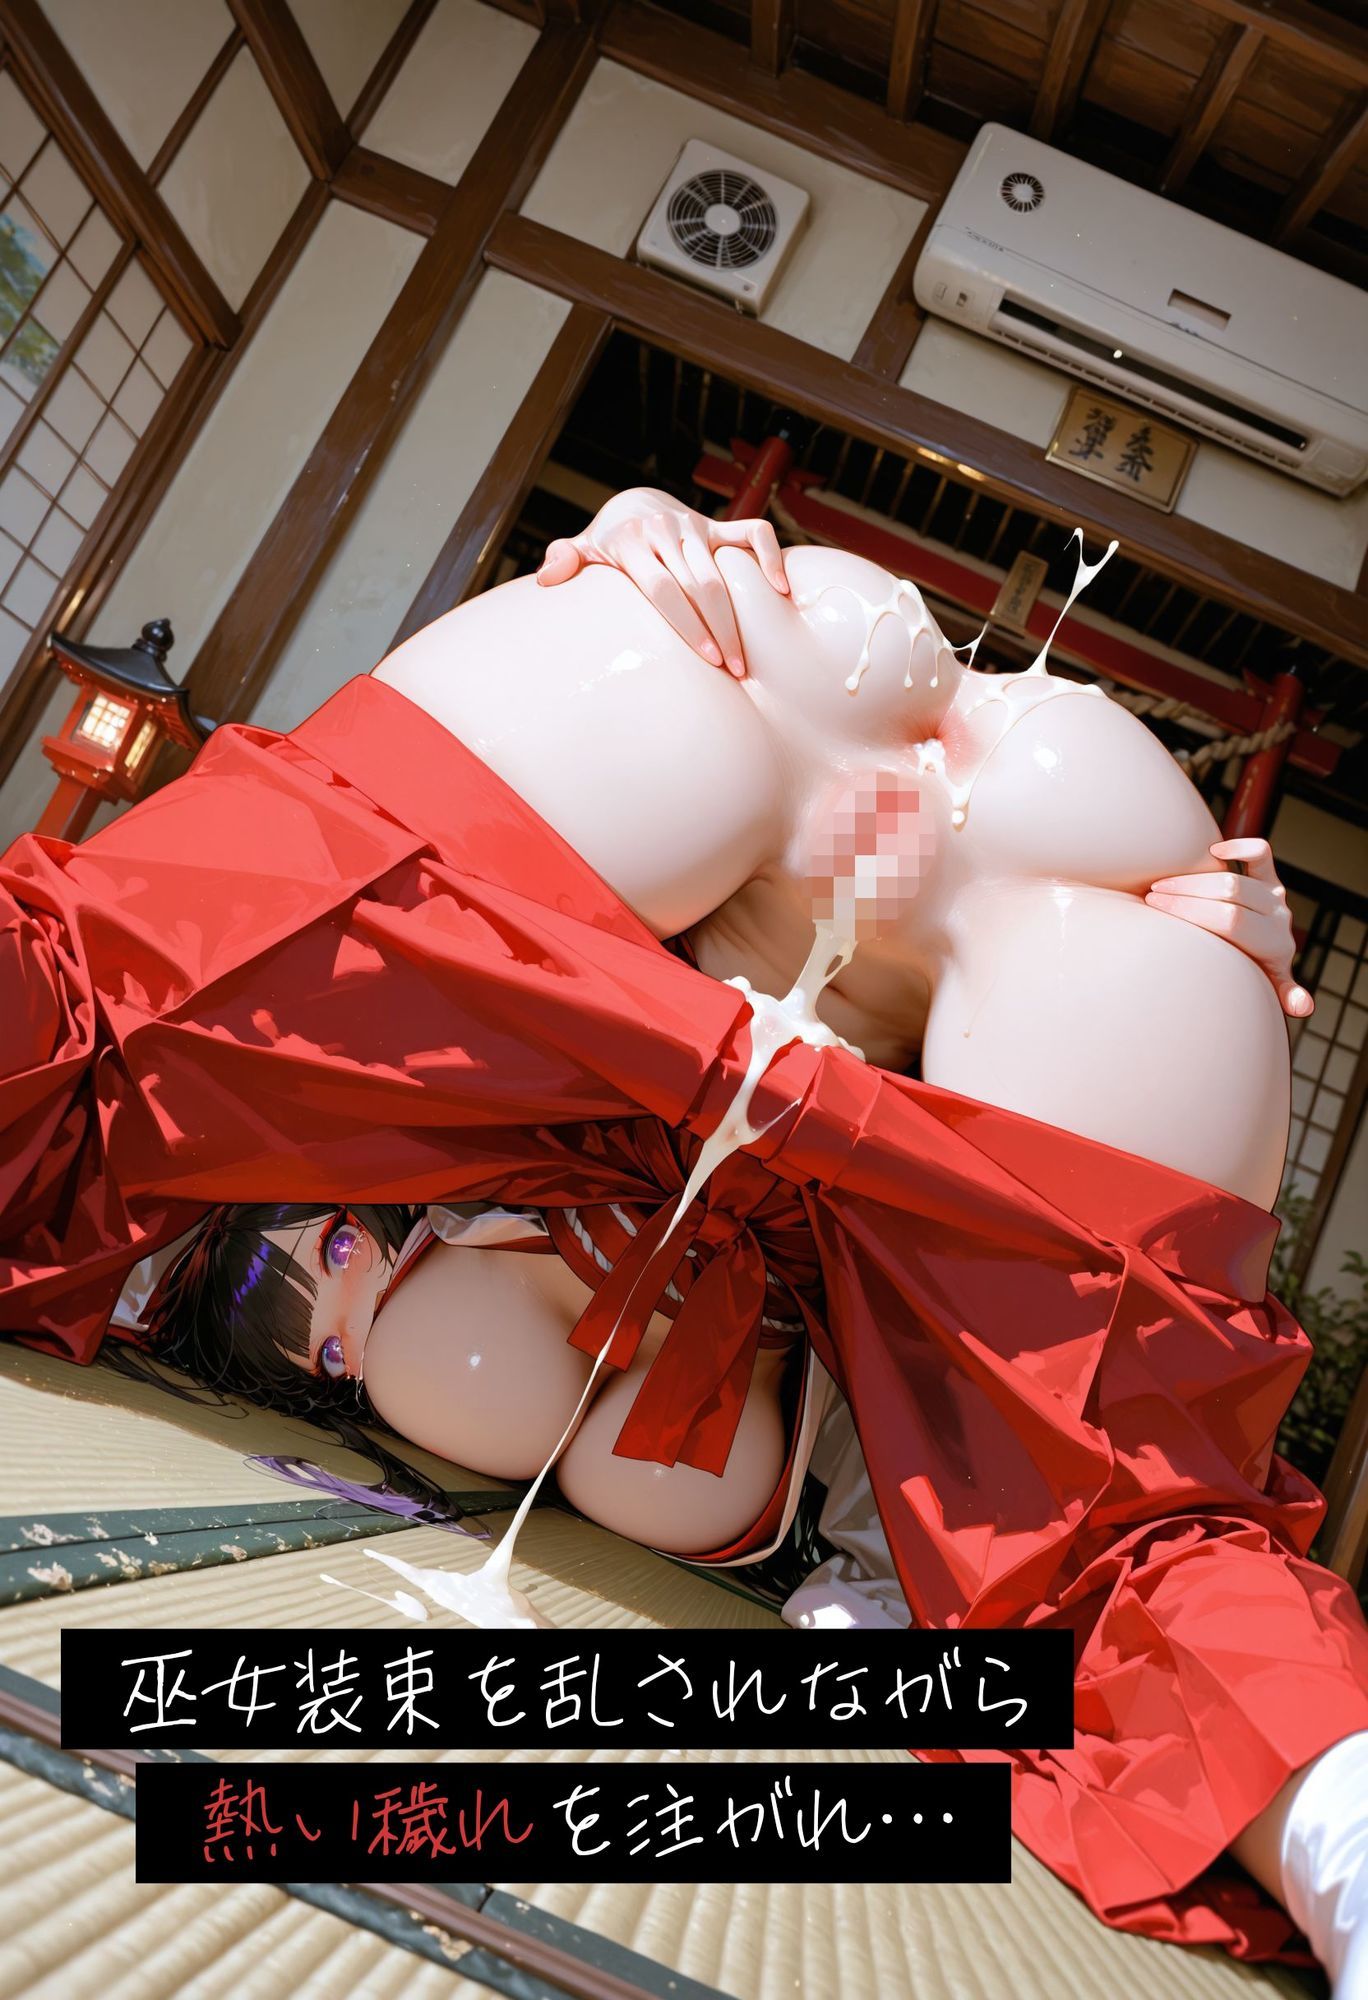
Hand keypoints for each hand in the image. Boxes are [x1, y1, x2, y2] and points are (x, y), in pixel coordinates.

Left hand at [536, 499, 788, 676]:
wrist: (631, 505)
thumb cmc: (605, 546)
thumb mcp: (580, 551)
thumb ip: (563, 560)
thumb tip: (546, 579)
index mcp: (630, 541)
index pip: (663, 589)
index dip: (687, 625)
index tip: (708, 660)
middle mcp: (663, 529)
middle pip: (698, 585)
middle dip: (719, 631)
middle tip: (734, 672)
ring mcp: (693, 525)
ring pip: (722, 572)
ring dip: (738, 618)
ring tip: (746, 661)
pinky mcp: (717, 524)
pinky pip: (753, 533)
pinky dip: (770, 557)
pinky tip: (780, 590)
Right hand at [1145, 838, 1312, 1018]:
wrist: (1270, 954)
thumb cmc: (1256, 974)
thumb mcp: (1268, 988)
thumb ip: (1285, 993)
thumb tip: (1304, 1008)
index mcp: (1274, 944)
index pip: (1231, 921)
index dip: (1193, 911)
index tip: (1158, 909)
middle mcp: (1277, 915)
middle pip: (1230, 895)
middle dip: (1187, 894)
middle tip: (1152, 896)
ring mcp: (1274, 894)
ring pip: (1234, 876)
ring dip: (1195, 878)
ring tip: (1162, 883)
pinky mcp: (1270, 877)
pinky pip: (1260, 854)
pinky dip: (1239, 846)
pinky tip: (1212, 851)